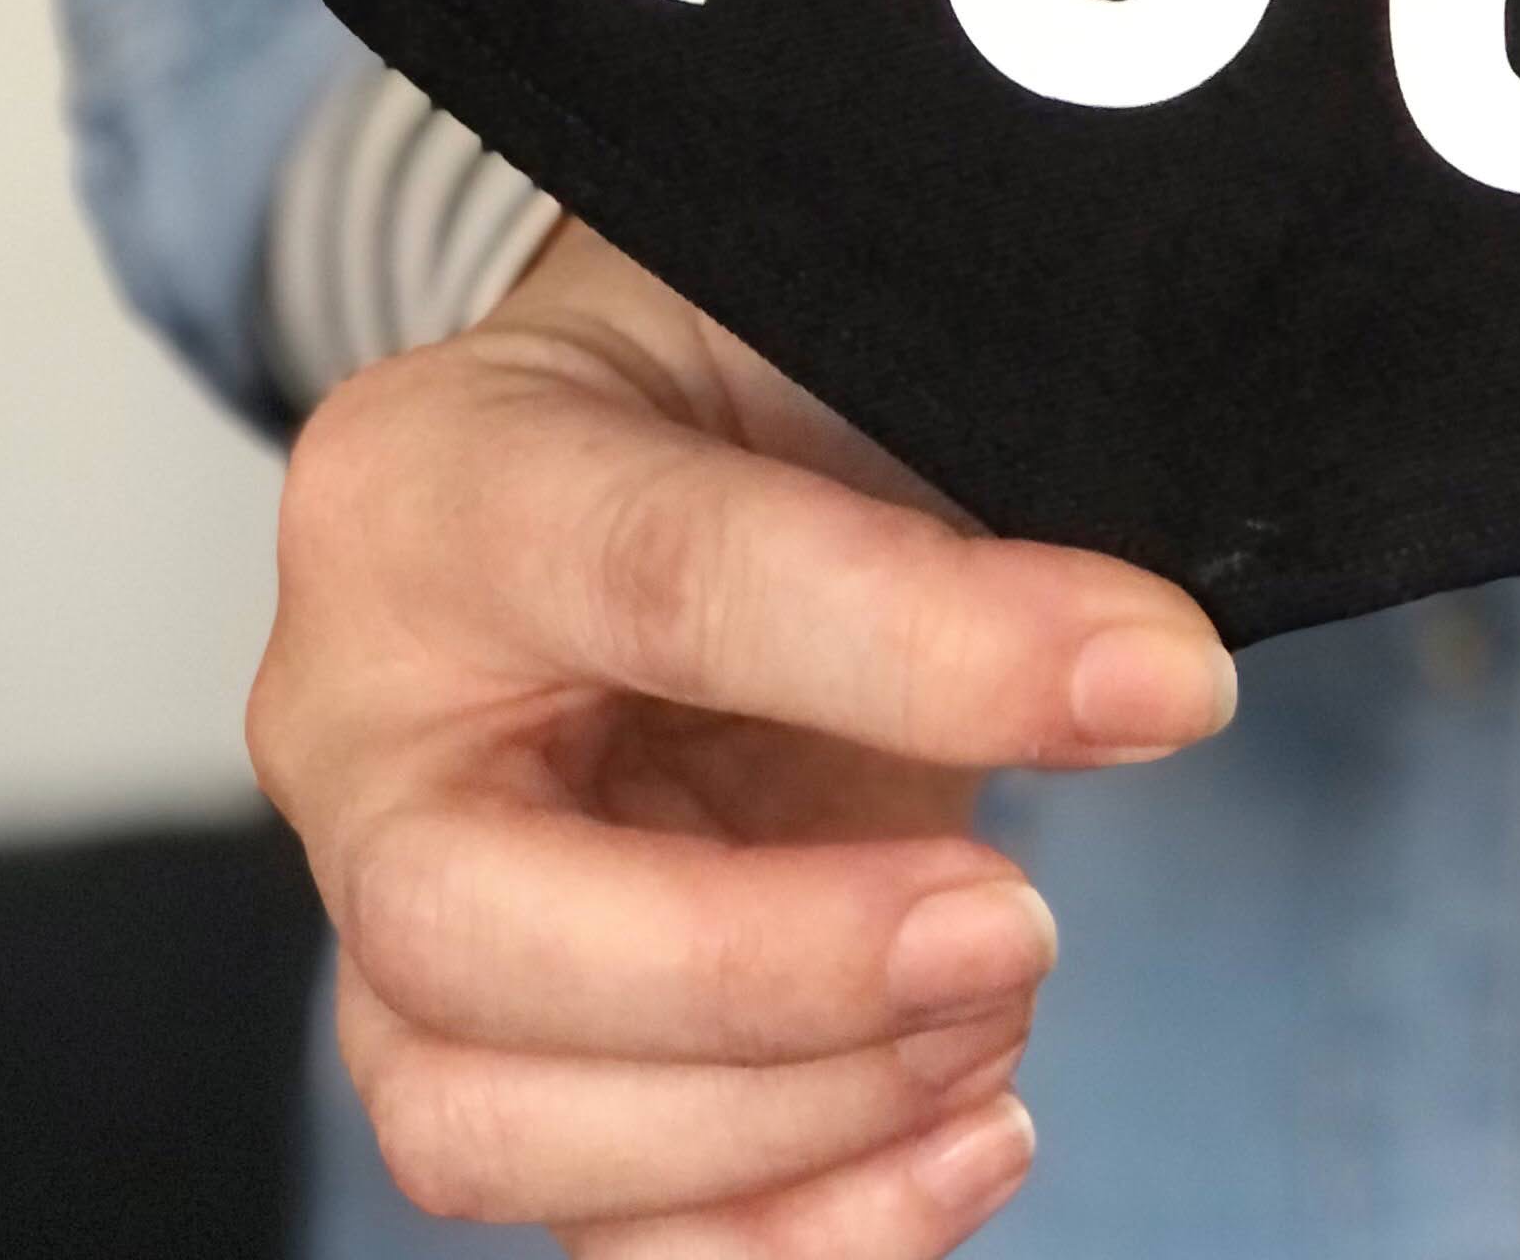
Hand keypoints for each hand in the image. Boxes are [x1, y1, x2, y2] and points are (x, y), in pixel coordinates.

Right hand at [250, 219, 1235, 1252]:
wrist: (672, 431)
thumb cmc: (736, 374)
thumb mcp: (830, 347)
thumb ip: (951, 499)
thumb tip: (1146, 681)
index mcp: (427, 483)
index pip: (662, 582)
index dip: (921, 650)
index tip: (1161, 679)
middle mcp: (358, 717)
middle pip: (472, 925)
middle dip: (782, 969)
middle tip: (1023, 923)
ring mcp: (392, 911)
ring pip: (492, 1124)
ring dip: (791, 1122)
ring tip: (1002, 1007)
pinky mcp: (492, 1052)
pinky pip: (596, 1232)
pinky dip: (795, 1231)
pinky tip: (964, 1137)